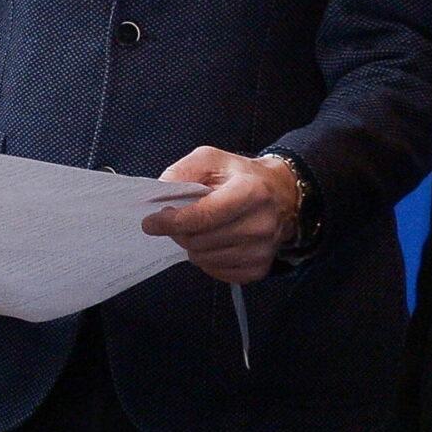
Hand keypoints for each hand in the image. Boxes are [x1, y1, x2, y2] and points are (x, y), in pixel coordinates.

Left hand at [140, 147, 299, 283]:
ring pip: (204, 259)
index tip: (150, 222)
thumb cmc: (241, 175)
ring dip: (191, 245)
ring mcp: (262, 250)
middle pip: (200, 240)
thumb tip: (160, 193)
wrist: (282, 195)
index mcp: (251, 192)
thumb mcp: (212, 159)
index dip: (172, 221)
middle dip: (178, 232)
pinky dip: (206, 259)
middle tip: (175, 221)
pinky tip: (212, 242)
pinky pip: (216, 272)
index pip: (204, 216)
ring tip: (198, 229)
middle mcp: (261, 224)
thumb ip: (182, 171)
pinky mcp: (260, 269)